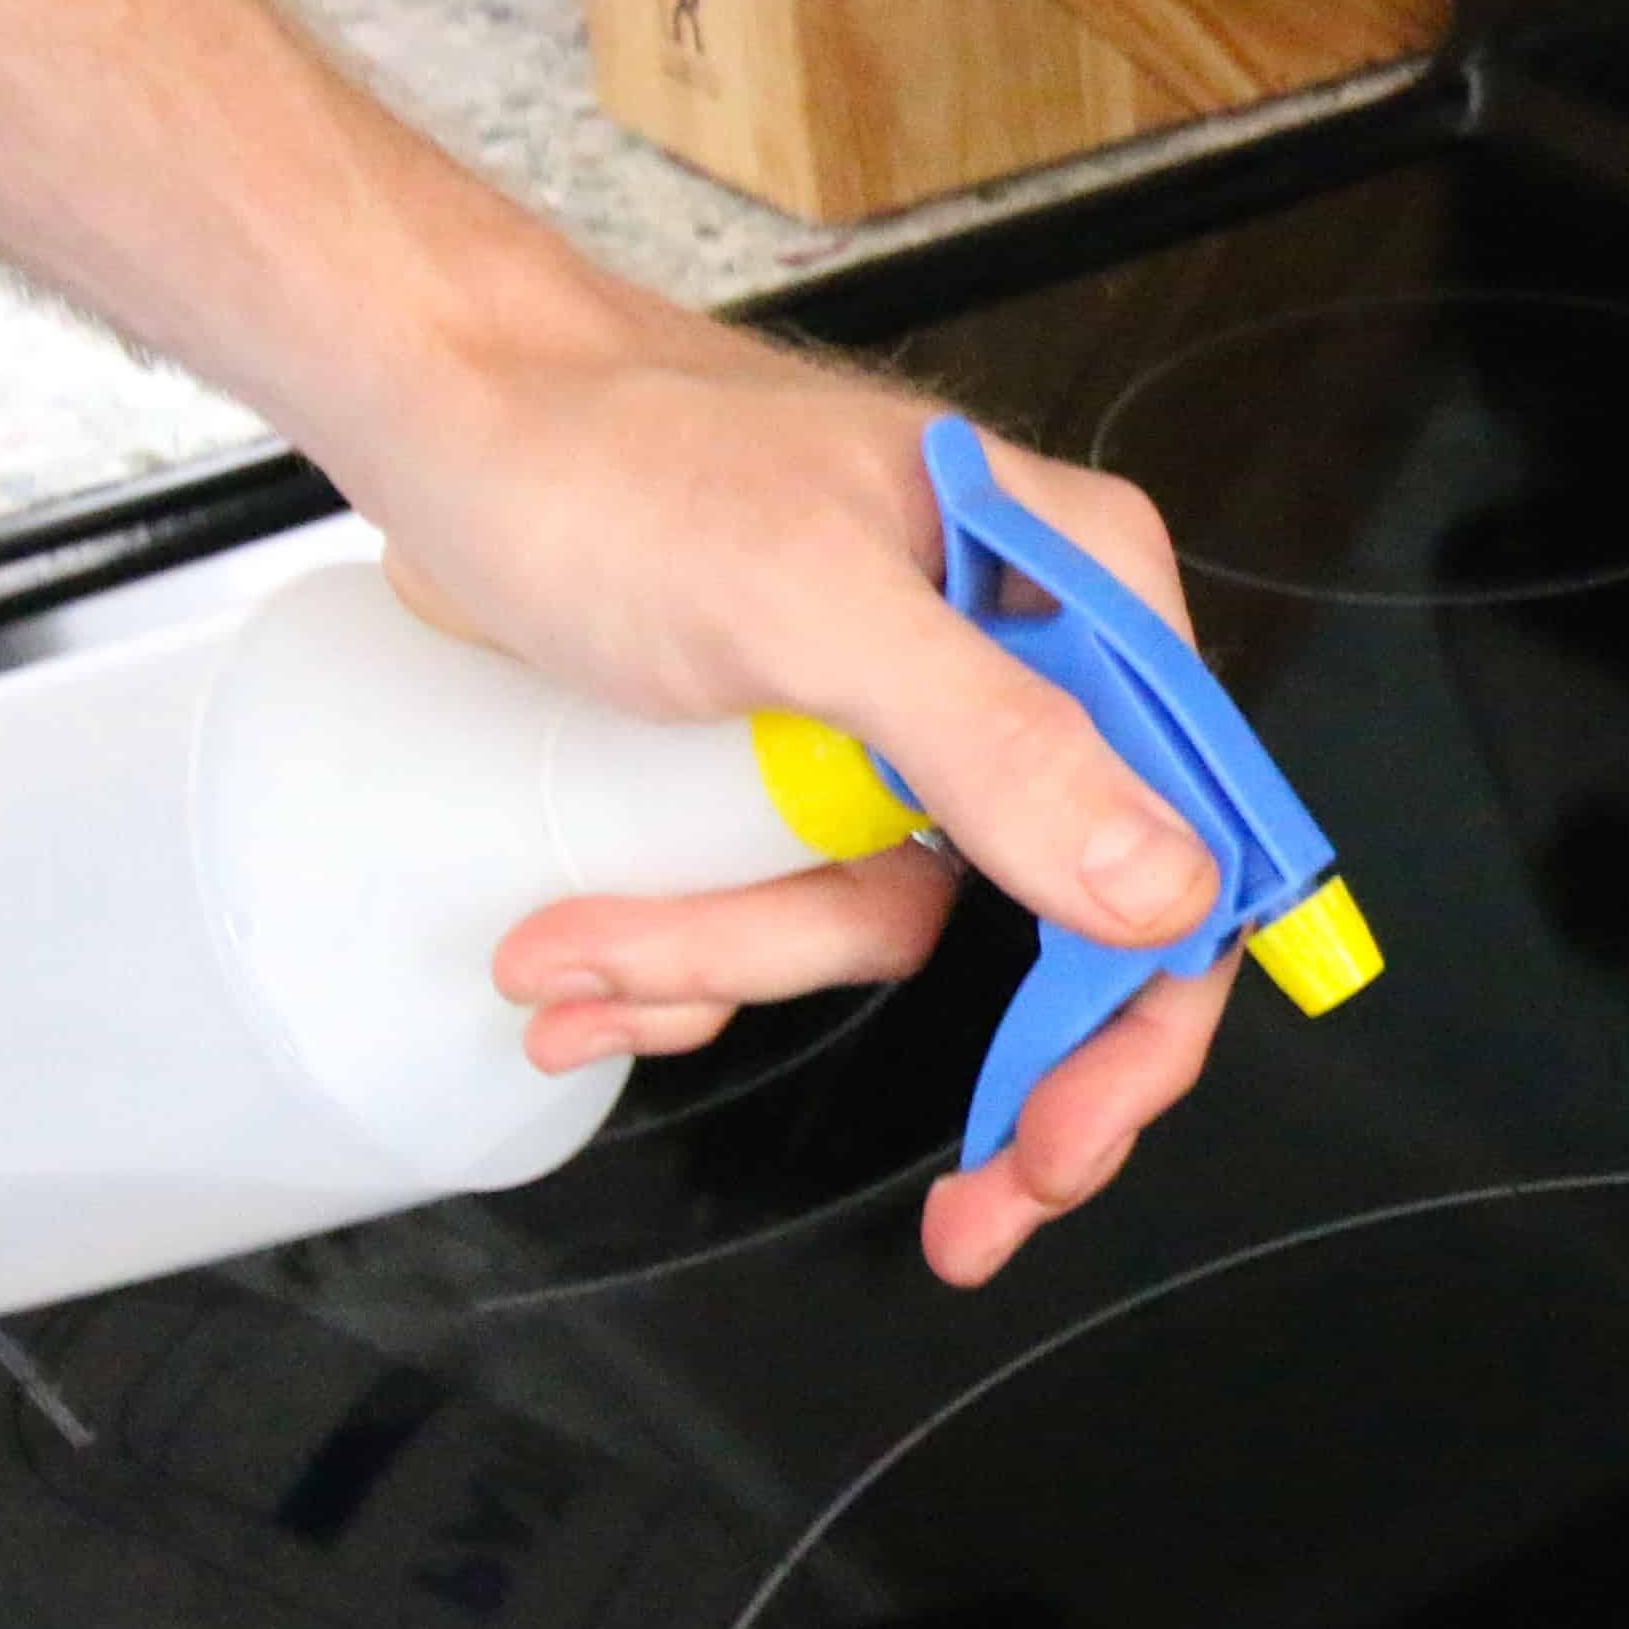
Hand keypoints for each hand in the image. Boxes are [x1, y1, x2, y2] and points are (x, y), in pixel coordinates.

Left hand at [331, 283, 1239, 1285]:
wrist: (442, 416)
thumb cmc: (610, 460)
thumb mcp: (809, 608)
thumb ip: (1001, 744)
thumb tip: (1166, 890)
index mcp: (1075, 594)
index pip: (1186, 844)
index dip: (1136, 1021)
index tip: (1058, 1146)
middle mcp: (1013, 656)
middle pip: (1039, 920)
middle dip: (931, 1043)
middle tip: (958, 1212)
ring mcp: (900, 714)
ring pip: (870, 923)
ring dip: (723, 967)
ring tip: (573, 953)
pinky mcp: (793, 753)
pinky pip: (783, 902)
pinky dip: (684, 949)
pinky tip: (583, 944)